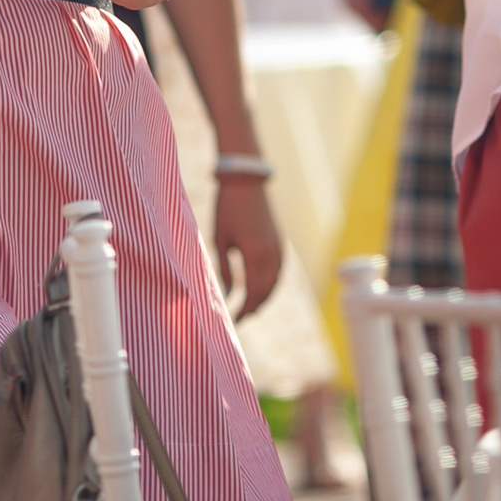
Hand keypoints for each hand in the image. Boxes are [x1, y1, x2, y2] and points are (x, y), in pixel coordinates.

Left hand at [213, 178, 283, 316]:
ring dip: (264, 297)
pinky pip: (279, 270)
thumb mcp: (220, 239)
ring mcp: (279, 247)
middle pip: (267, 291)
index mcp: (255, 254)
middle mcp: (272, 254)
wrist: (245, 179)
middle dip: (255, 307)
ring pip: (276, 282)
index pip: (253, 293)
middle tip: (242, 318)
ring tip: (251, 307)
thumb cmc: (226, 208)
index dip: (244, 309)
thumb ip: (224, 270)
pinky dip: (271, 283)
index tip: (234, 320)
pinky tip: (261, 287)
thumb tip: (228, 295)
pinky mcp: (280, 240)